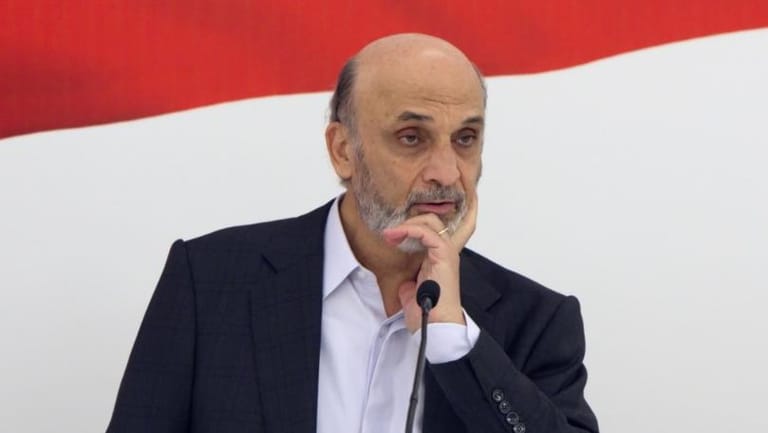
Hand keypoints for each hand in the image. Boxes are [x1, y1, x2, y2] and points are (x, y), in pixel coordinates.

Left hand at [381, 190, 477, 331]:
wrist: (436, 326)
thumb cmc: (427, 313)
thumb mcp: (412, 292)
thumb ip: (410, 281)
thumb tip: (404, 280)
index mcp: (439, 258)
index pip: (430, 229)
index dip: (412, 223)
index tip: (390, 231)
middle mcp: (445, 252)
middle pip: (430, 220)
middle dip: (408, 221)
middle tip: (388, 233)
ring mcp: (447, 252)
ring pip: (430, 221)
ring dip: (407, 224)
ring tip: (390, 234)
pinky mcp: (445, 255)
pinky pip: (428, 232)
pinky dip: (410, 230)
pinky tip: (396, 236)